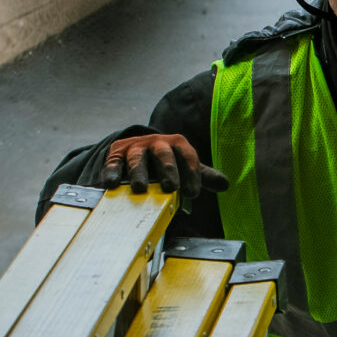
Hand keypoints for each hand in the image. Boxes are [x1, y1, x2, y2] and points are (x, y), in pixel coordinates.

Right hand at [102, 133, 229, 196]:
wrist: (135, 149)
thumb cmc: (165, 162)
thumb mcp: (185, 166)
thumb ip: (203, 176)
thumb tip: (225, 184)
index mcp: (178, 144)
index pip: (188, 157)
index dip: (192, 174)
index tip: (193, 193)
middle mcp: (157, 143)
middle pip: (163, 154)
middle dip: (168, 170)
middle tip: (170, 187)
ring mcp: (135, 148)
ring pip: (137, 158)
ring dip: (139, 173)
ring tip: (141, 188)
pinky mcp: (116, 154)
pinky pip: (113, 162)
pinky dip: (111, 172)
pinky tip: (111, 183)